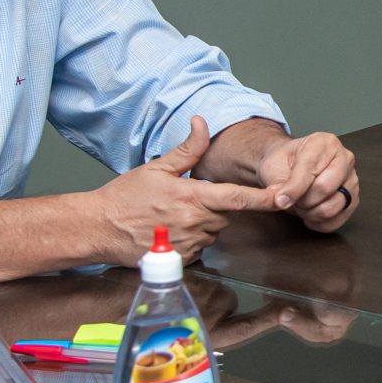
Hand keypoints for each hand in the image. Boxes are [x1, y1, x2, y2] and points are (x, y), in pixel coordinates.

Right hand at [89, 115, 278, 263]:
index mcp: (192, 197)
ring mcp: (188, 244)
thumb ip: (188, 149)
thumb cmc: (124, 197)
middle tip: (187, 198)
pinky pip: (200, 247)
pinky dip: (193, 239)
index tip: (284, 197)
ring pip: (214, 231)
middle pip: (226, 213)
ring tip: (173, 215)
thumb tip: (201, 122)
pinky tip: (171, 231)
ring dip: (204, 223)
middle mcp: (194, 222)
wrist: (98, 228)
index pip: (237, 197)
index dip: (264, 198)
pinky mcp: (182, 259)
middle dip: (216, 205)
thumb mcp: (157, 167)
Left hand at [255, 130, 358, 231]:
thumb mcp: (273, 167)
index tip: (279, 200)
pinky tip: (310, 214)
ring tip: (301, 205)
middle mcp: (344, 158)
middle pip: (324, 189)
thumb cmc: (284, 163)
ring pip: (332, 207)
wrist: (290, 167)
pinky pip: (337, 220)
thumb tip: (281, 201)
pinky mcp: (353, 199)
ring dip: (310, 213)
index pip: (310, 171)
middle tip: (292, 198)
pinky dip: (319, 223)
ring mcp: (352, 179)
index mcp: (324, 143)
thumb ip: (277, 185)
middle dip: (302, 201)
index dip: (293, 189)